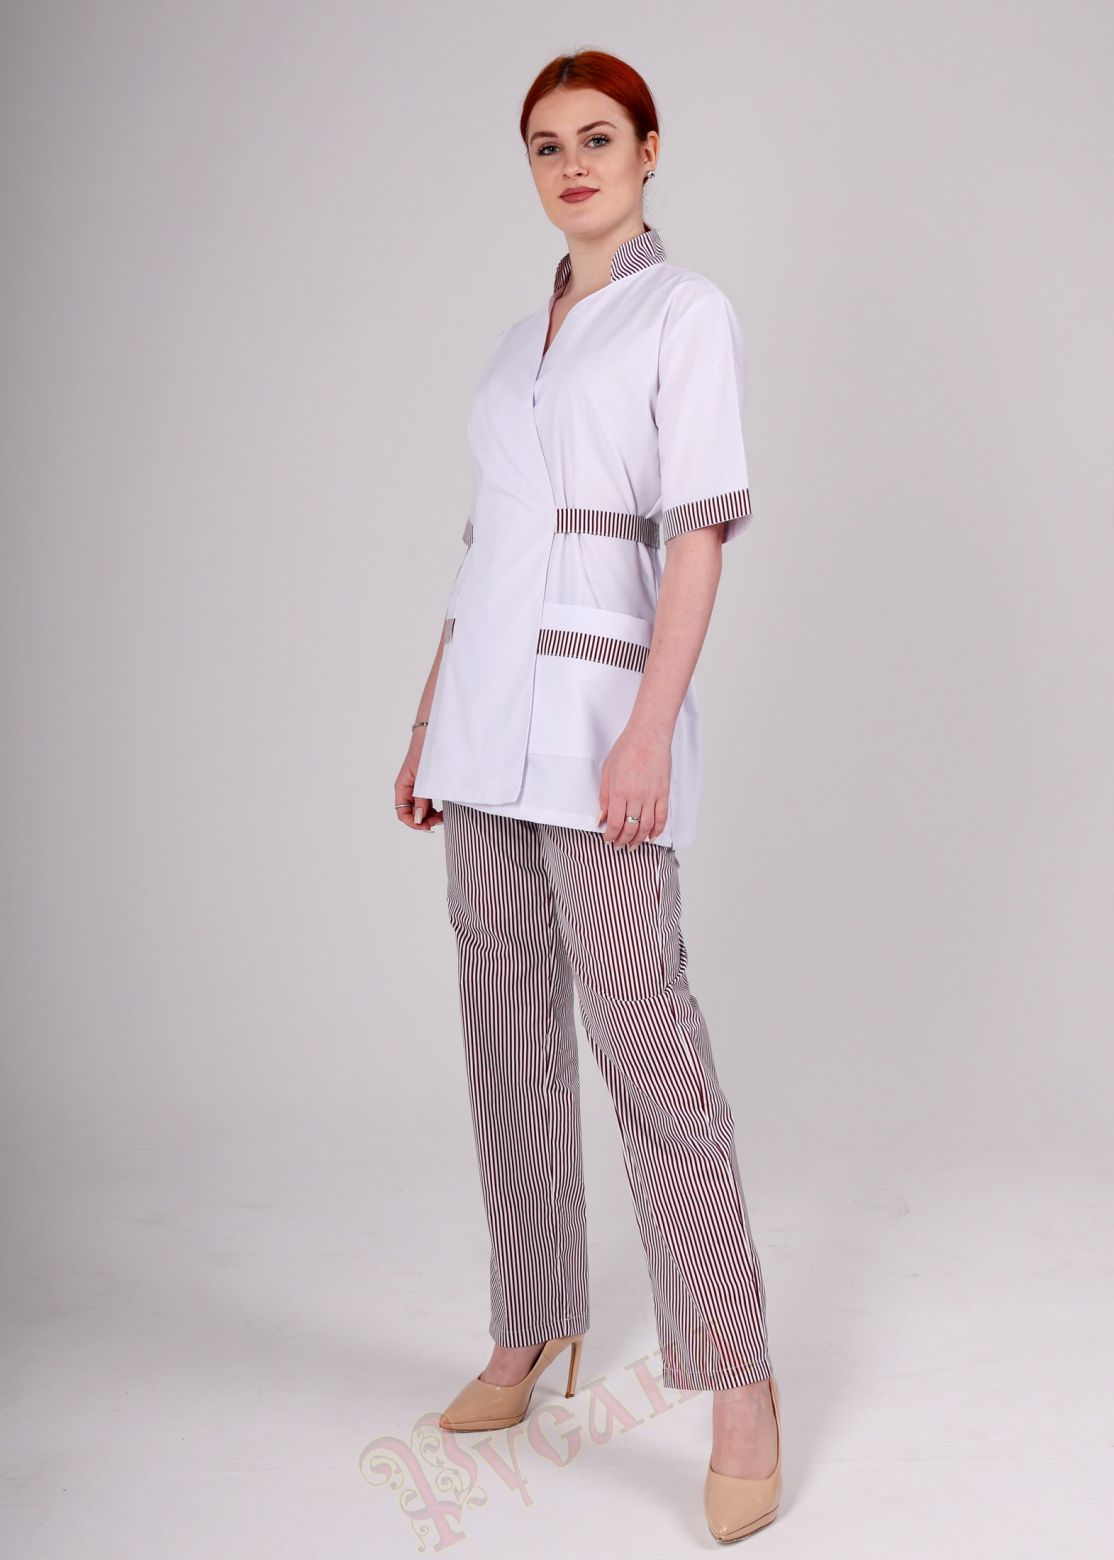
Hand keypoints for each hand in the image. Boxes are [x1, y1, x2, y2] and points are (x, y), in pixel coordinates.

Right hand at [395, 732, 442, 831]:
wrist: (433, 732)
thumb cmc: (426, 750)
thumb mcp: (423, 777)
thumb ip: (421, 798)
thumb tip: (418, 819)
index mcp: (402, 787)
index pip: (402, 813)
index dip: (414, 823)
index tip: (428, 826)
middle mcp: (408, 789)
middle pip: (412, 814)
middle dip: (425, 821)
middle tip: (441, 820)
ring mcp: (417, 787)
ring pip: (420, 810)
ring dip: (430, 816)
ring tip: (443, 816)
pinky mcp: (426, 784)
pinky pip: (427, 802)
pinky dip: (434, 809)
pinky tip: (443, 809)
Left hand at [598, 724, 670, 846]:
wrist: (648, 735)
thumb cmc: (626, 749)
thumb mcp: (607, 772)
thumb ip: (604, 797)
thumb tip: (601, 817)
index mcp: (619, 792)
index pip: (614, 824)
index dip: (610, 836)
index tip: (608, 840)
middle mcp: (636, 797)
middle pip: (630, 828)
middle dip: (623, 841)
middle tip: (619, 847)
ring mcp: (652, 796)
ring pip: (646, 827)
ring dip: (639, 840)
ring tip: (633, 845)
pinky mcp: (664, 793)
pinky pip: (662, 817)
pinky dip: (657, 830)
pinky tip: (651, 836)